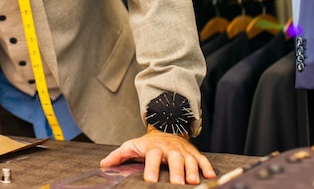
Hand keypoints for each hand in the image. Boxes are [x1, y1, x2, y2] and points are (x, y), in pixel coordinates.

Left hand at [100, 128, 215, 184]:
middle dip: (177, 171)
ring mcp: (182, 151)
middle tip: (178, 183)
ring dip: (192, 170)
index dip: (151, 169)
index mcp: (154, 148)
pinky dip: (206, 166)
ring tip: (193, 182)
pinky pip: (202, 159)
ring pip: (189, 160)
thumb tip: (104, 164)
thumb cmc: (147, 143)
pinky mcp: (193, 153)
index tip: (150, 180)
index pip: (152, 158)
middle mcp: (169, 149)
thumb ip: (119, 155)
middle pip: (174, 160)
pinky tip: (210, 175)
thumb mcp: (131, 146)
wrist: (165, 129)